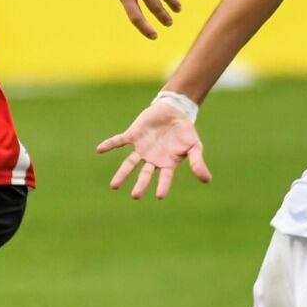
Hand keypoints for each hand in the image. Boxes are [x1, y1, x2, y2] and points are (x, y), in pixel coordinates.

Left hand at [96, 100, 211, 199]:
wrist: (174, 111)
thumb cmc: (185, 132)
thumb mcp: (194, 146)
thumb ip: (197, 162)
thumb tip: (207, 180)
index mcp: (167, 163)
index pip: (164, 177)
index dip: (162, 185)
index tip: (159, 196)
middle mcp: (152, 159)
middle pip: (144, 174)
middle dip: (140, 184)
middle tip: (135, 196)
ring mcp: (142, 148)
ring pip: (130, 163)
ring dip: (122, 173)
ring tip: (114, 186)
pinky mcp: (133, 135)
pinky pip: (119, 141)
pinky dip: (110, 144)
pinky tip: (100, 149)